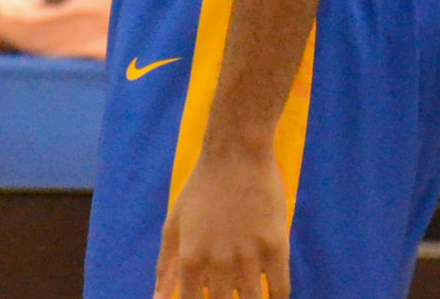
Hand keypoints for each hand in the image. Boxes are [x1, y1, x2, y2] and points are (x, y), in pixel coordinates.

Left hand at [155, 144, 288, 297]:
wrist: (236, 154)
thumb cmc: (201, 188)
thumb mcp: (174, 224)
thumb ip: (165, 265)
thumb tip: (158, 298)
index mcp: (191, 259)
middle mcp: (219, 263)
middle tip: (228, 292)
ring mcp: (250, 255)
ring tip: (249, 296)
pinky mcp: (276, 246)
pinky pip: (281, 288)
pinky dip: (276, 298)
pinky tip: (272, 296)